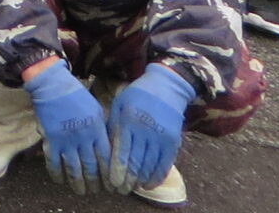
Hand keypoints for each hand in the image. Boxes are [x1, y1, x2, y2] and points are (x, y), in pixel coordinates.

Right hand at [22, 60, 109, 192]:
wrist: (52, 84)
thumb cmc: (76, 95)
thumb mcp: (96, 110)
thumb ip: (103, 130)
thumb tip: (110, 149)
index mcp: (97, 129)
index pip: (107, 159)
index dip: (110, 175)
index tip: (112, 186)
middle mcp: (83, 137)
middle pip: (91, 167)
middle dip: (95, 183)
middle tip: (96, 191)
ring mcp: (66, 139)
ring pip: (74, 169)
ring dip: (78, 183)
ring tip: (81, 191)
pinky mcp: (50, 139)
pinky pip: (54, 162)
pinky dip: (57, 174)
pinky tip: (60, 180)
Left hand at [105, 63, 194, 191]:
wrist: (166, 88)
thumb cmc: (136, 96)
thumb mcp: (119, 105)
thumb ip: (113, 127)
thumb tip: (105, 151)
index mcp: (129, 120)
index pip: (122, 151)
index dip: (117, 170)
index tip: (112, 183)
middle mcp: (146, 130)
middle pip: (136, 163)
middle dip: (127, 180)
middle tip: (119, 190)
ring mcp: (161, 137)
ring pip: (150, 167)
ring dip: (140, 180)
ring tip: (130, 188)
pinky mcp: (173, 142)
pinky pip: (165, 166)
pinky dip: (156, 178)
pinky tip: (147, 184)